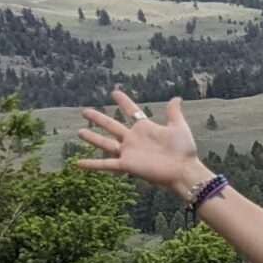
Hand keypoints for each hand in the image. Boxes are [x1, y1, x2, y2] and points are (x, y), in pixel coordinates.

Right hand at [76, 88, 207, 196]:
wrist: (183, 170)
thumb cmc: (183, 150)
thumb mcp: (178, 127)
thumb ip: (174, 113)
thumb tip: (176, 98)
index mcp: (144, 128)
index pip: (131, 111)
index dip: (123, 102)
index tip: (114, 92)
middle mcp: (133, 139)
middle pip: (111, 125)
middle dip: (98, 118)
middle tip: (85, 111)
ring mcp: (128, 152)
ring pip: (105, 143)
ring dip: (92, 138)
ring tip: (79, 132)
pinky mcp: (126, 165)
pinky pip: (106, 164)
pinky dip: (92, 164)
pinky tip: (78, 164)